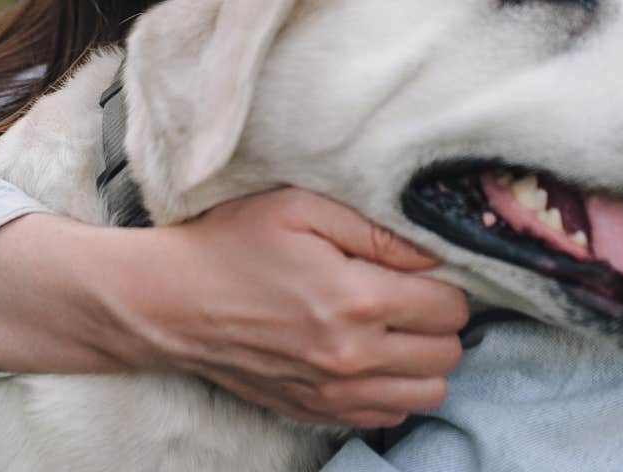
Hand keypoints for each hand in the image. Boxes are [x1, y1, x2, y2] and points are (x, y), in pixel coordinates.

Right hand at [106, 187, 470, 428]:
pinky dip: (393, 390)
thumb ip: (375, 228)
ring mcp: (334, 391)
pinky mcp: (315, 409)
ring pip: (428, 394)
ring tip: (397, 330)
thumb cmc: (231, 243)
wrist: (170, 302)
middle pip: (448, 353)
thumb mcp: (301, 206)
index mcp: (357, 299)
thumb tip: (433, 251)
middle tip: (412, 296)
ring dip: (425, 361)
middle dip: (442, 322)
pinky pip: (387, 416)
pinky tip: (370, 357)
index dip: (446, 283)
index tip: (421, 270)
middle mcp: (353, 356)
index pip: (451, 307)